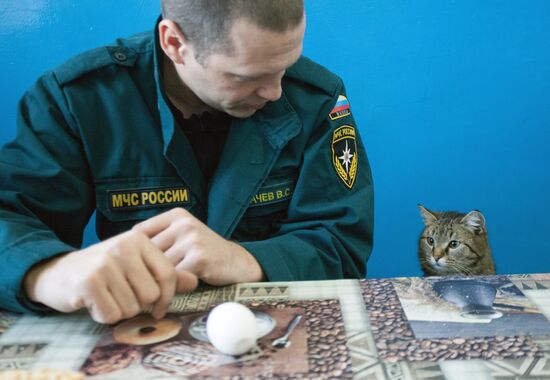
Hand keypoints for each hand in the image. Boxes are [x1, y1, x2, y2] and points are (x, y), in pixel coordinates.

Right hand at [24, 229, 197, 323]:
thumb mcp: (136, 266)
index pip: (168, 274)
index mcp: (138, 239)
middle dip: (138, 304)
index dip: (168, 297)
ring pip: (132, 308)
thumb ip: (164, 274)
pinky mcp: (89, 282)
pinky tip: (94, 302)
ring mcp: (105, 263)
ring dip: (120, 310)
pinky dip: (104, 315)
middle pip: (151, 295)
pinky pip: (112, 315)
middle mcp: (123, 246)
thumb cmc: (103, 271)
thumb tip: (194, 281)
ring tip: (107, 296)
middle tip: (121, 296)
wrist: (58, 273)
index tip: (159, 308)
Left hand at [133, 208, 263, 285]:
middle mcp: (183, 223)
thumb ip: (161, 241)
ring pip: (158, 266)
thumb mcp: (184, 238)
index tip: (129, 270)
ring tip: (152, 295)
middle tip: (136, 289)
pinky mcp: (198, 258)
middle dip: (142, 271)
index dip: (133, 254)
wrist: (239, 264)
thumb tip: (121, 257)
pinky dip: (170, 289)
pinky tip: (169, 297)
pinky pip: (173, 277)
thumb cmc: (206, 255)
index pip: (139, 233)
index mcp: (176, 215)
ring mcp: (192, 239)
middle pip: (146, 251)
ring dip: (155, 282)